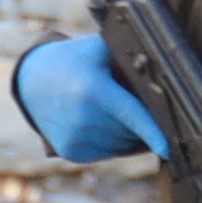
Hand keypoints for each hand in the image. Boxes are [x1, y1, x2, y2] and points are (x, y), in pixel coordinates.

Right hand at [15, 34, 160, 165]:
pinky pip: (106, 153)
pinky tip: (101, 122)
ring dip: (127, 134)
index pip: (131, 115)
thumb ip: (129, 58)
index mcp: (93, 90)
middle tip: (130, 102)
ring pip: (121, 146)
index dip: (152, 132)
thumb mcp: (100, 49)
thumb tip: (165, 72)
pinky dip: (112, 142)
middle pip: (130, 132)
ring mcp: (74, 138)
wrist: (34, 82)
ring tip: (112, 110)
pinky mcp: (70, 152)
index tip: (167, 148)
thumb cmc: (77, 62)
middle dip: (139, 122)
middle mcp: (82, 118)